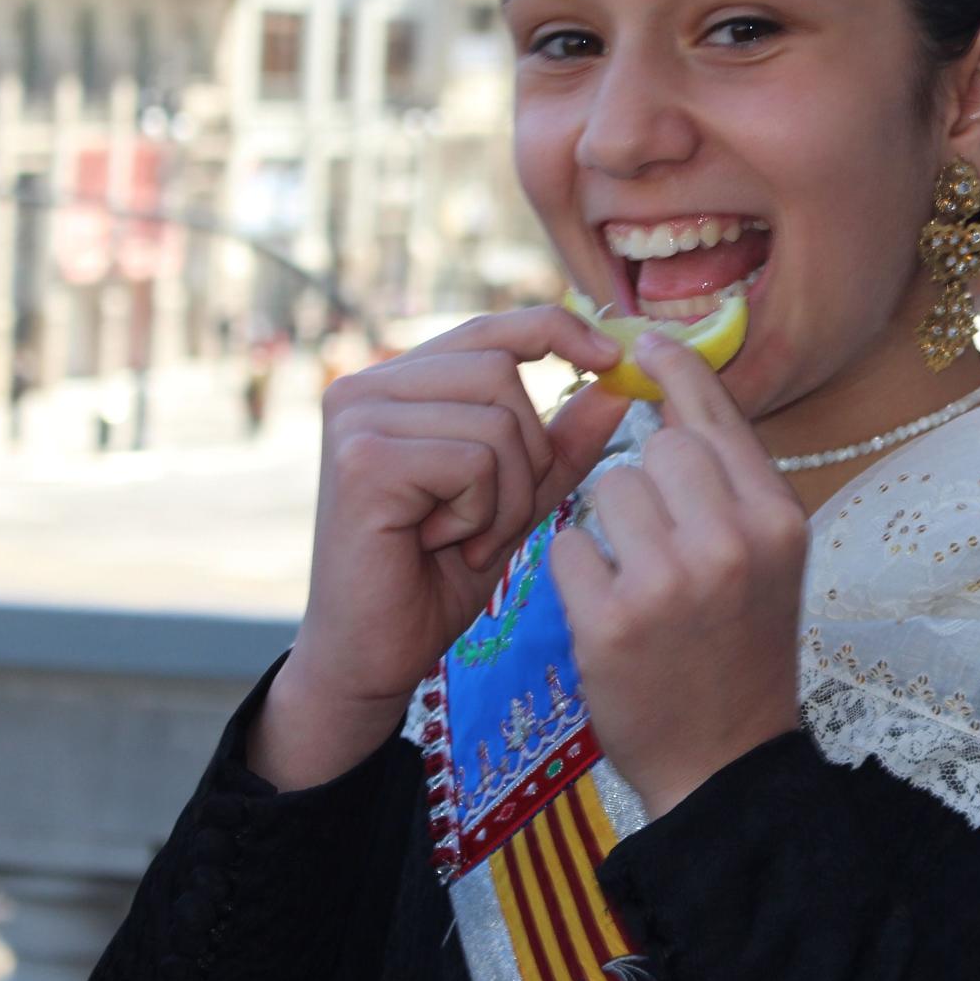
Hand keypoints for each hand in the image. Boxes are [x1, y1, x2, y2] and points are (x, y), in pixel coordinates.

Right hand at [251, 307, 631, 788]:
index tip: (612, 356)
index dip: (558, 331)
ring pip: (497, 420)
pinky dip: (482, 513)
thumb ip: (561, 439)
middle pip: (503, 371)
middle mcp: (366, 386)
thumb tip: (620, 380)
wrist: (375, 654)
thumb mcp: (517, 495)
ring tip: (465, 536)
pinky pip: (475, 462)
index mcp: (399, 381)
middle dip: (528, 452)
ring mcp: (358, 418)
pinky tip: (442, 544)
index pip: (494, 326)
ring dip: (507, 494)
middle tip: (495, 516)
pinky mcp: (363, 460)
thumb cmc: (440, 574)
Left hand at [550, 330, 809, 817]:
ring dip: (606, 523)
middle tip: (655, 533)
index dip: (676, 370)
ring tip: (633, 574)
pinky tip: (605, 608)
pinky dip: (576, 572)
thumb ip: (731, 482)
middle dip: (643, 477)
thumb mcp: (768, 559)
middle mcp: (733, 541)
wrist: (726, 762)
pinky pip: (568, 548)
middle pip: (658, 445)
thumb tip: (676, 391)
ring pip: (607, 488)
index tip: (643, 340)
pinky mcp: (612, 622)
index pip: (717, 413)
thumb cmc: (741, 650)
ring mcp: (672, 581)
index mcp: (778, 518)